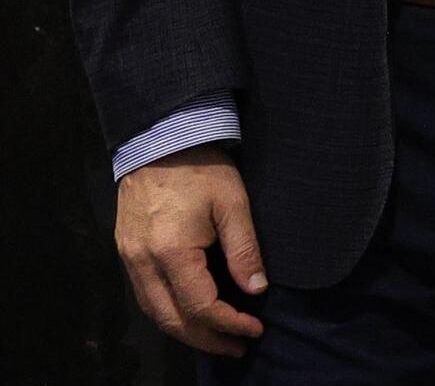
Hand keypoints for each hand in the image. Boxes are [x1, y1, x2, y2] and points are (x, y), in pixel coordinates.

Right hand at [112, 148, 263, 354]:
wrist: (160, 140)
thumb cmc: (202, 168)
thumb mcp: (234, 204)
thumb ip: (244, 250)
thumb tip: (256, 290)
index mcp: (171, 252)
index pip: (200, 306)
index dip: (229, 324)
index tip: (255, 330)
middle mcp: (142, 263)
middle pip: (171, 319)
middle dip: (206, 339)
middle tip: (237, 346)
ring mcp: (129, 259)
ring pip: (154, 312)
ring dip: (185, 330)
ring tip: (218, 337)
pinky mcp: (126, 252)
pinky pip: (145, 295)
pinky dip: (168, 312)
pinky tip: (190, 314)